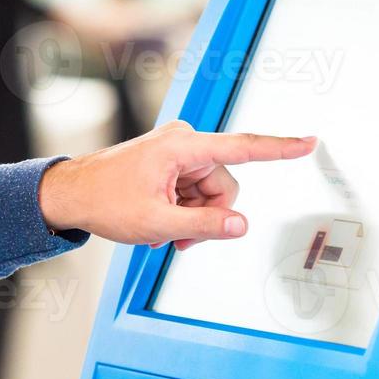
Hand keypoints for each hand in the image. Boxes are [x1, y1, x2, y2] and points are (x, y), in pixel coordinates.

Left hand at [39, 121, 316, 250]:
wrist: (71, 195)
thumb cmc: (103, 200)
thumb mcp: (156, 222)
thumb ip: (203, 225)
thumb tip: (240, 226)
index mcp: (183, 147)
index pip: (242, 148)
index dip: (279, 148)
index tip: (308, 142)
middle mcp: (184, 143)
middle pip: (225, 185)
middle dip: (208, 216)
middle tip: (178, 236)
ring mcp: (178, 154)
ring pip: (211, 194)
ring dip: (194, 217)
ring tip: (163, 228)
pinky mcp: (173, 164)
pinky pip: (196, 192)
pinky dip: (184, 211)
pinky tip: (161, 219)